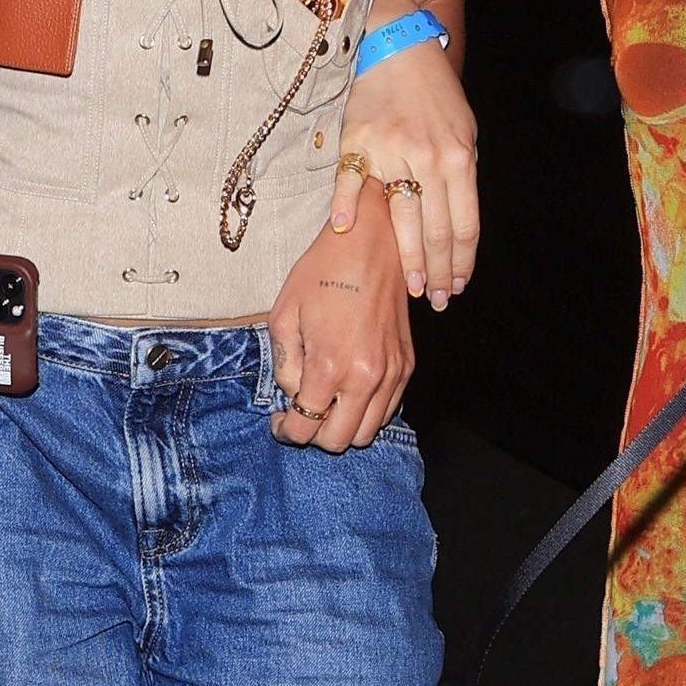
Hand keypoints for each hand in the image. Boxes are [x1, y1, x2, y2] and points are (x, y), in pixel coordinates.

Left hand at [268, 184, 412, 452]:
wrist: (371, 244)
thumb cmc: (323, 272)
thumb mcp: (284, 313)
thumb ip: (284, 364)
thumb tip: (293, 394)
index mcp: (330, 365)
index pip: (305, 427)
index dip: (286, 431)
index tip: (278, 422)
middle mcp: (366, 377)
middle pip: (339, 441)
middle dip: (313, 435)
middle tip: (299, 414)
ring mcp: (392, 373)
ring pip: (368, 432)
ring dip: (342, 427)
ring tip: (325, 403)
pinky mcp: (407, 364)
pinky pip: (389, 410)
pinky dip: (367, 411)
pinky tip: (348, 389)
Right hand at [329, 38, 478, 311]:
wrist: (398, 48)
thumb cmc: (433, 93)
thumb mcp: (463, 131)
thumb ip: (461, 174)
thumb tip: (458, 221)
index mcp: (459, 158)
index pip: (465, 225)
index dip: (462, 261)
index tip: (458, 286)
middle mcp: (429, 160)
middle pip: (437, 231)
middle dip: (439, 272)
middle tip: (436, 300)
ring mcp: (392, 153)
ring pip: (402, 219)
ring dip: (409, 260)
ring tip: (413, 288)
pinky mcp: (357, 143)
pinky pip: (350, 182)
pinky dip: (347, 209)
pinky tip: (346, 233)